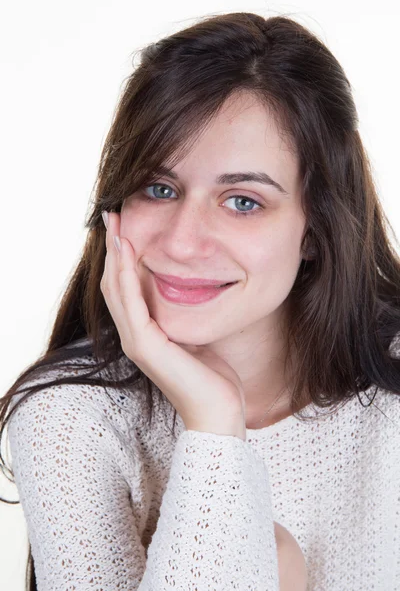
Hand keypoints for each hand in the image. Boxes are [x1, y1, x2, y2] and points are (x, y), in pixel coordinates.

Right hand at [100, 211, 246, 440]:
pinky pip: (131, 304)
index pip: (125, 286)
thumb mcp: (198, 333)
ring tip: (116, 223)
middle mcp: (134, 335)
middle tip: (113, 213)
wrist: (219, 412)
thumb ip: (186, 312)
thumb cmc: (212, 376)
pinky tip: (128, 250)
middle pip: (114, 283)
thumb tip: (194, 286)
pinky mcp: (145, 347)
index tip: (126, 224)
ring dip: (115, 254)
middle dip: (114, 247)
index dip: (123, 255)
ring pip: (117, 289)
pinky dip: (127, 275)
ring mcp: (136, 342)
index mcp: (145, 331)